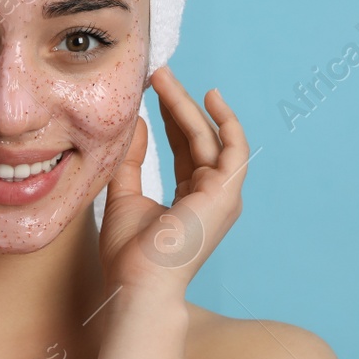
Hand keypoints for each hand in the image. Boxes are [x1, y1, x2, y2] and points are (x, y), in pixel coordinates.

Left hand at [97, 65, 250, 293]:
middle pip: (198, 138)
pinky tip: (208, 97)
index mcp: (192, 199)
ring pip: (209, 137)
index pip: (185, 148)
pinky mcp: (226, 193)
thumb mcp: (125, 196)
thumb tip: (139, 124)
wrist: (136, 285)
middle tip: (157, 74)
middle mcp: (212, 195)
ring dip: (187, 105)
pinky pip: (233, 148)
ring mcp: (223, 195)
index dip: (170, 117)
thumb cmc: (129, 254)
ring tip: (163, 77)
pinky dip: (225, 120)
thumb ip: (132, 161)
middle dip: (178, 104)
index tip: (153, 91)